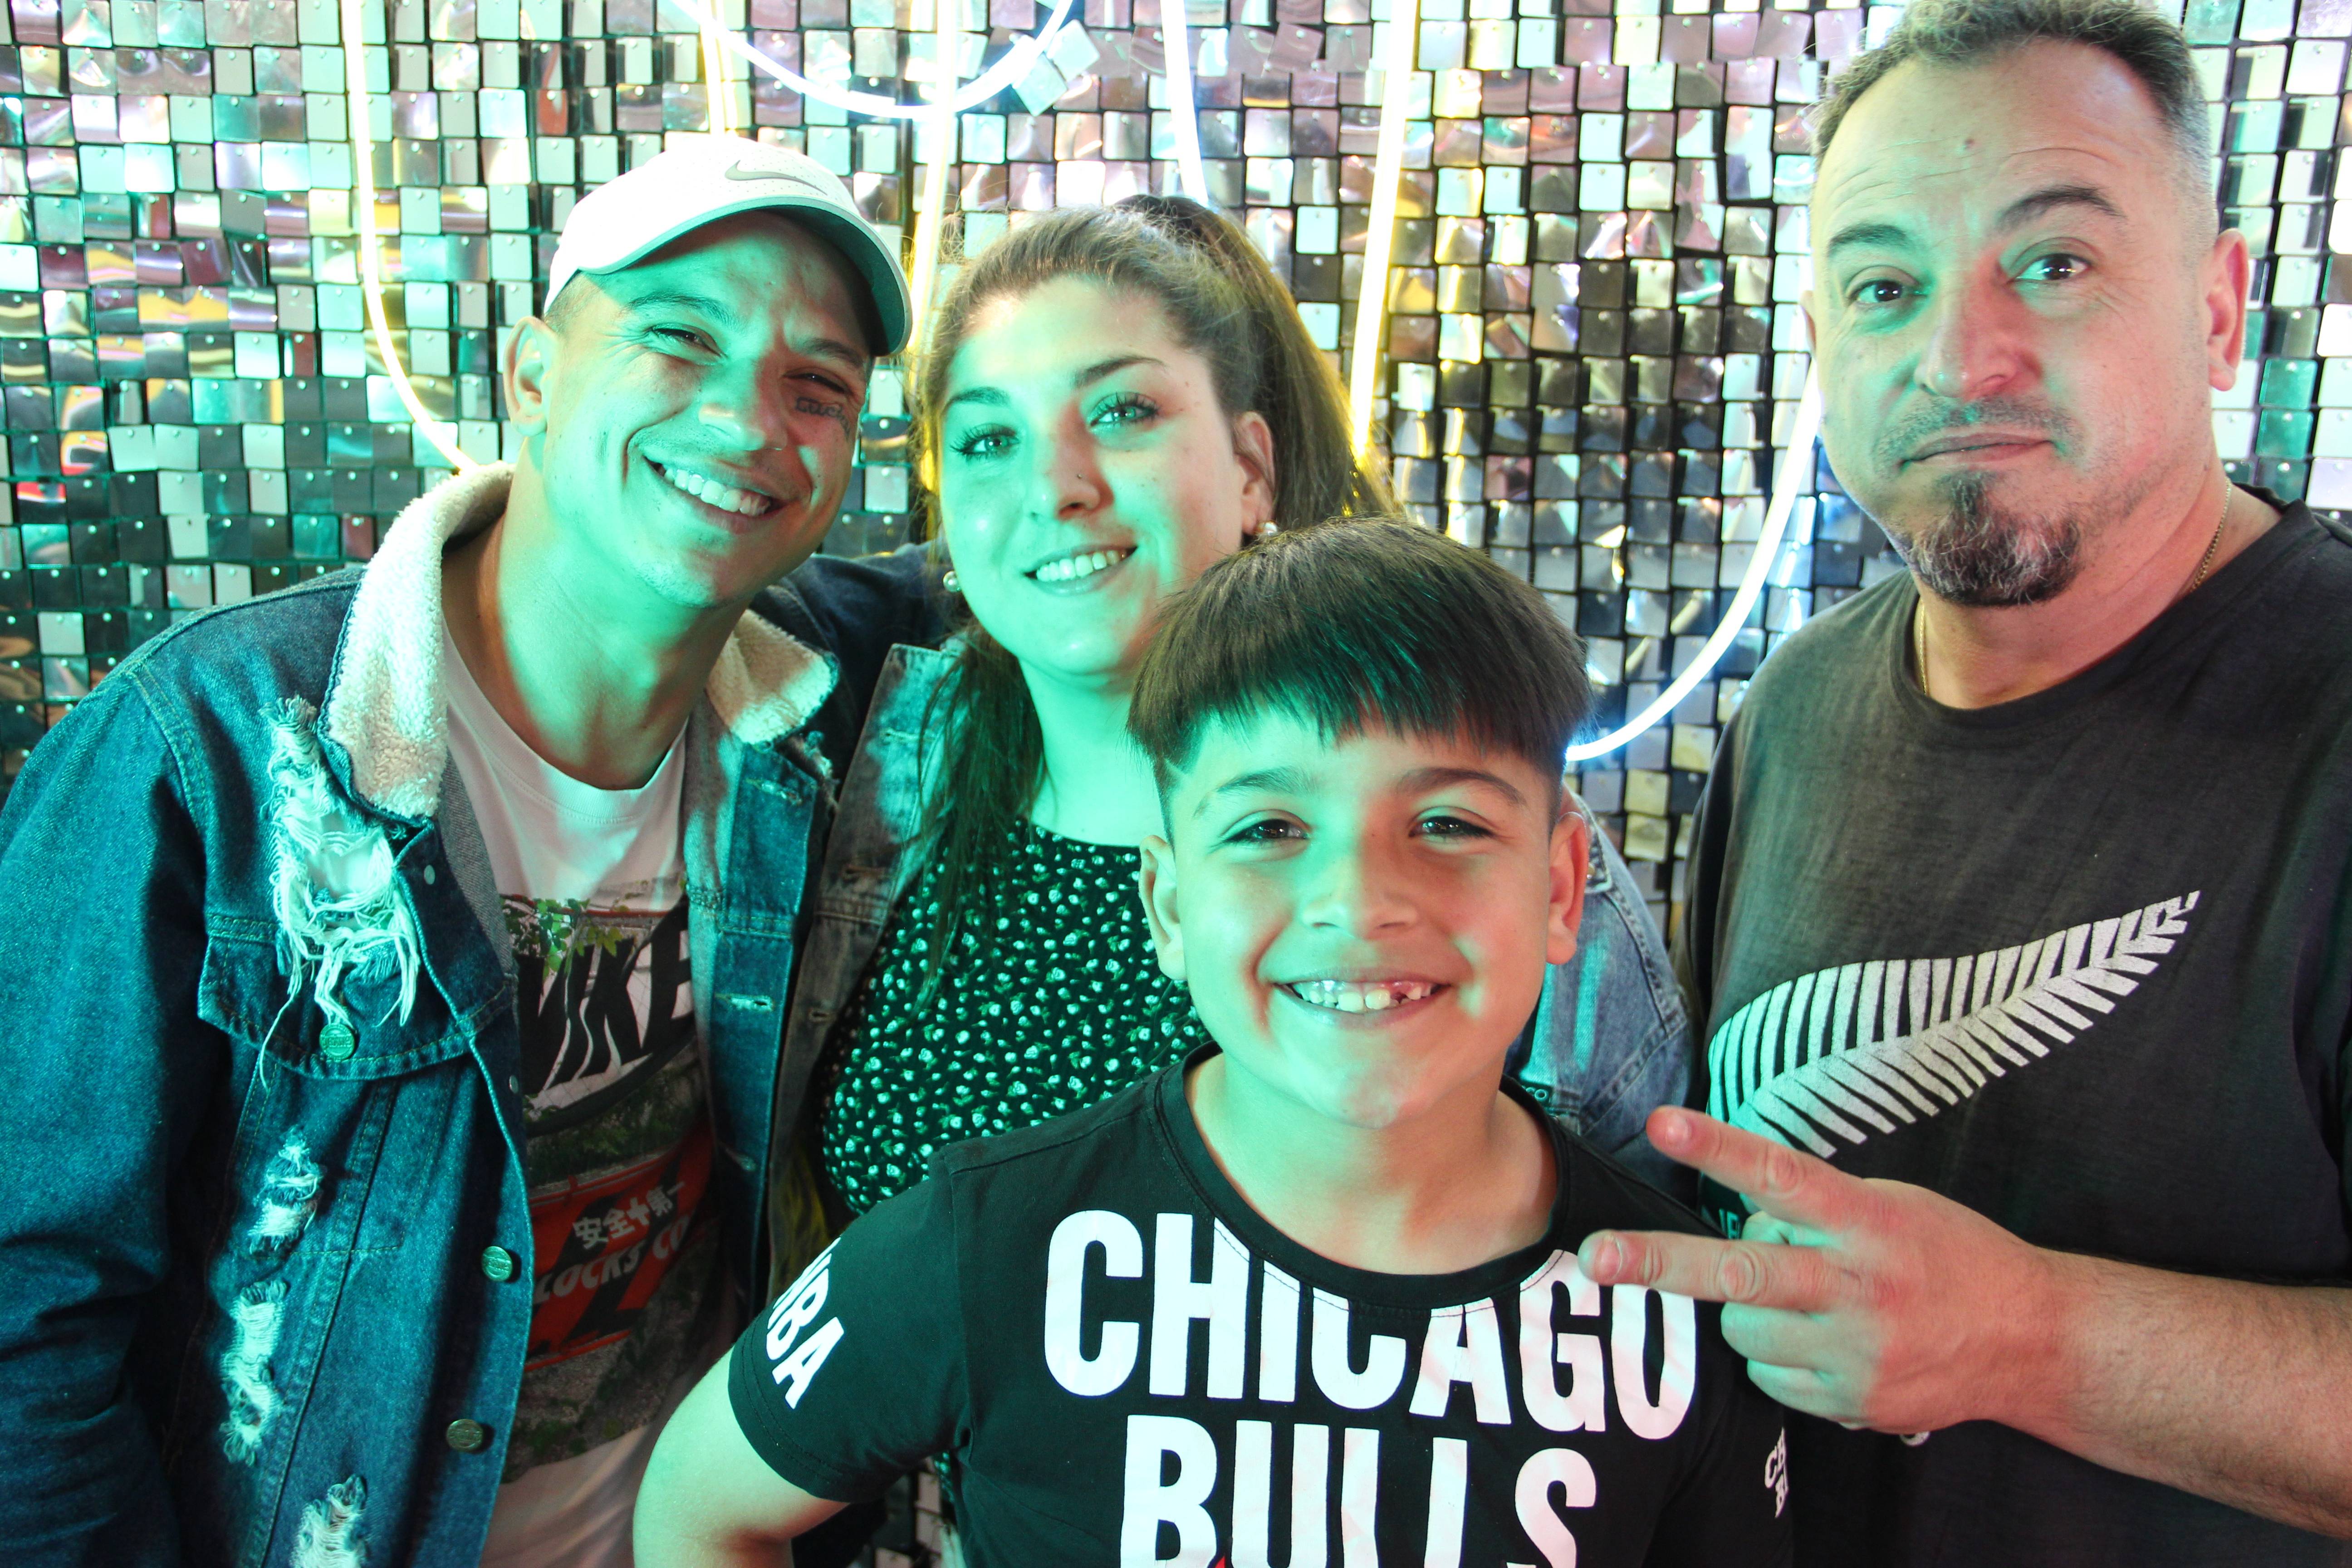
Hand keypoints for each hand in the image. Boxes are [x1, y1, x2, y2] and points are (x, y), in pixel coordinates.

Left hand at [1577, 1106, 2067, 1434]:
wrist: (2031, 1341)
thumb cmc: (1949, 1256)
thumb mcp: (1890, 1207)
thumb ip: (1814, 1208)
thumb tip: (1740, 1214)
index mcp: (1869, 1223)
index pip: (1783, 1176)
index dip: (1719, 1149)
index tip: (1662, 1123)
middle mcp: (1859, 1288)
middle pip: (1743, 1274)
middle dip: (1661, 1264)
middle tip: (1595, 1257)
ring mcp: (1856, 1353)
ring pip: (1745, 1330)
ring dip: (1747, 1311)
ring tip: (1797, 1298)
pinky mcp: (1853, 1403)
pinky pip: (1770, 1378)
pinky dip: (1777, 1357)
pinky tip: (1823, 1340)